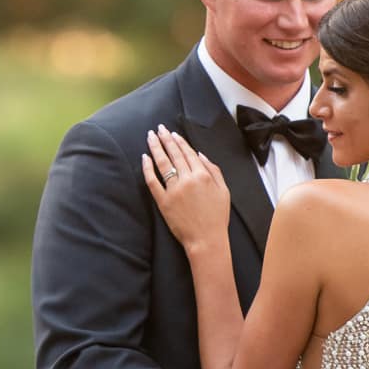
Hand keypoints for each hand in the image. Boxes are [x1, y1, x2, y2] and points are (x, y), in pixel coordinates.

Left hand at [141, 125, 229, 251]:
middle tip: (159, 129)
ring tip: (150, 137)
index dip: (179, 141)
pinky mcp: (163, 201)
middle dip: (166, 139)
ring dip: (156, 147)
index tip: (172, 134)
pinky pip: (152, 181)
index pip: (188, 153)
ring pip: (162, 163)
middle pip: (174, 154)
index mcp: (203, 175)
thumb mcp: (224, 191)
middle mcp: (188, 180)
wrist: (207, 240)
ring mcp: (174, 190)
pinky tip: (144, 158)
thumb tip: (200, 154)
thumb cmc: (217, 217)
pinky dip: (147, 168)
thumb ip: (214, 170)